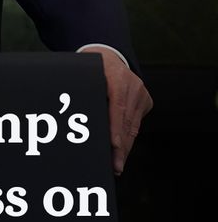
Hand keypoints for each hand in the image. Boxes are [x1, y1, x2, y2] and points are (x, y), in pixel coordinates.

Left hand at [81, 46, 152, 175]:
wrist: (109, 55)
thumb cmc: (90, 68)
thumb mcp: (84, 76)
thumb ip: (84, 94)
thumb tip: (75, 119)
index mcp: (116, 77)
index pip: (117, 107)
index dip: (116, 129)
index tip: (114, 146)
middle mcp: (133, 85)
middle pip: (127, 121)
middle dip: (120, 146)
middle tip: (115, 166)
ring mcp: (141, 93)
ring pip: (133, 126)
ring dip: (125, 146)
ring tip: (117, 164)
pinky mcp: (145, 100)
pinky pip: (136, 123)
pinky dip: (128, 137)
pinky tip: (122, 151)